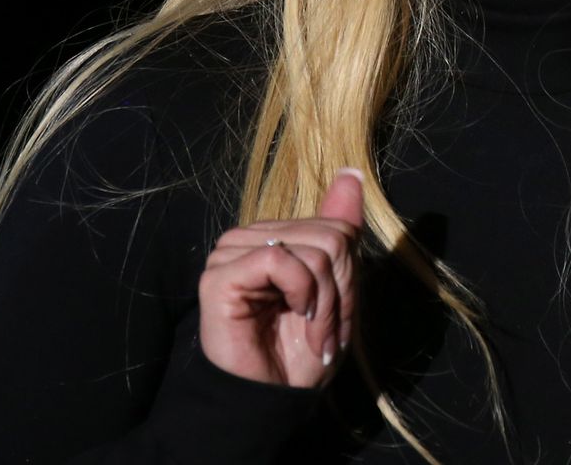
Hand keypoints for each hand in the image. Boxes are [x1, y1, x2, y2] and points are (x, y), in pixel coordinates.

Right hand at [198, 168, 363, 386]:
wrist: (272, 397)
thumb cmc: (300, 349)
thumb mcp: (337, 289)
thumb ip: (340, 230)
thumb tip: (351, 173)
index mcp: (277, 236)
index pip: (338, 228)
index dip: (348, 276)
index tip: (337, 315)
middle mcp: (251, 237)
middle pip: (331, 237)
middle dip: (340, 292)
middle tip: (324, 330)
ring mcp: (231, 253)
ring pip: (311, 249)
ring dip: (324, 302)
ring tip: (311, 330)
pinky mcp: (220, 274)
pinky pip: (279, 259)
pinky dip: (300, 293)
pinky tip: (293, 317)